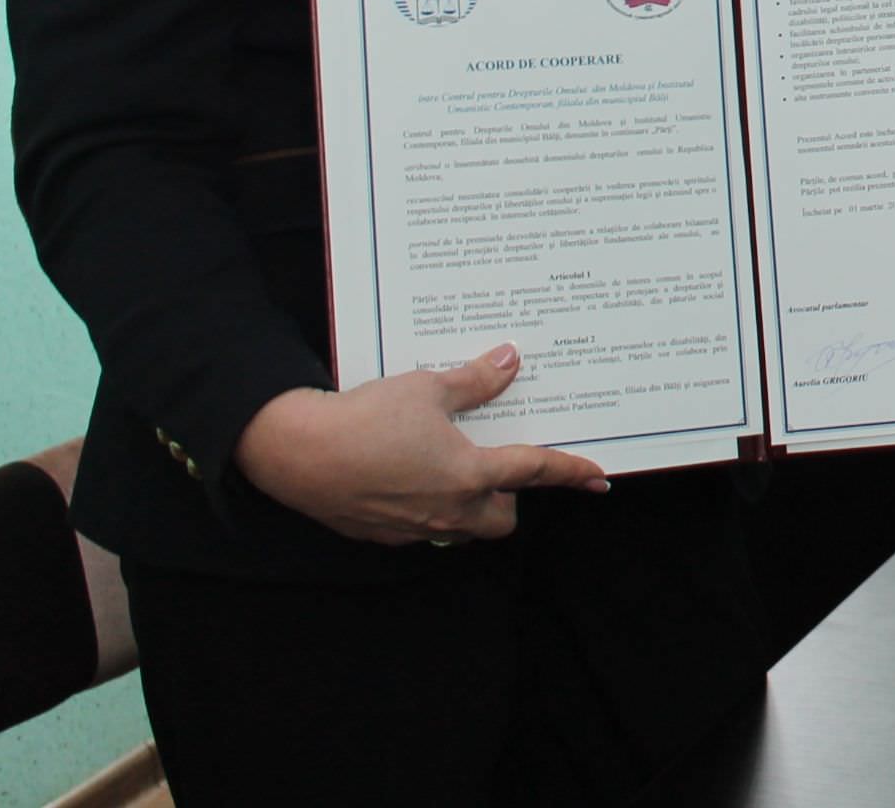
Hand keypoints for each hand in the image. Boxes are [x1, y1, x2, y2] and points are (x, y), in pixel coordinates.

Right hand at [231, 344, 608, 547]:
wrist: (296, 452)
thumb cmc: (365, 418)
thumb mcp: (426, 389)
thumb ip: (474, 381)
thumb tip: (509, 360)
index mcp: (469, 474)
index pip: (535, 472)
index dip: (571, 473)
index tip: (598, 478)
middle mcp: (449, 510)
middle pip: (502, 518)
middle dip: (511, 498)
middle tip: (502, 467)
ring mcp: (414, 528)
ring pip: (463, 530)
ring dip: (472, 509)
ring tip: (460, 474)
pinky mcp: (382, 534)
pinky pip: (423, 530)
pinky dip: (430, 511)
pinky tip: (413, 482)